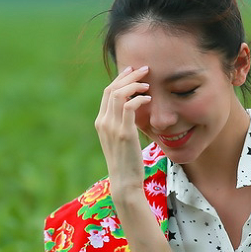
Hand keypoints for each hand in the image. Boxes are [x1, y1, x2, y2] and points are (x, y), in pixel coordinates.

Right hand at [95, 65, 151, 198]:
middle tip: (144, 69)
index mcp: (101, 122)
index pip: (107, 92)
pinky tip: (149, 99)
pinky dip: (139, 98)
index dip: (120, 78)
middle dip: (128, 76)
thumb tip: (134, 110)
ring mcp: (112, 128)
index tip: (133, 71)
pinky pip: (130, 107)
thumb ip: (123, 123)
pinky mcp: (124, 133)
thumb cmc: (126, 162)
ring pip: (119, 94)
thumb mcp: (120, 139)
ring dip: (134, 84)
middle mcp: (103, 122)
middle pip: (112, 89)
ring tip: (148, 83)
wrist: (124, 181)